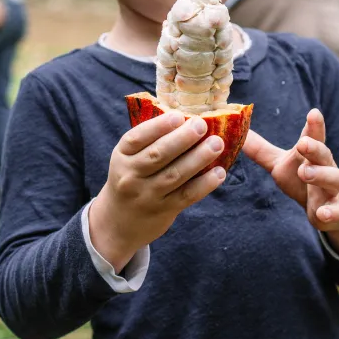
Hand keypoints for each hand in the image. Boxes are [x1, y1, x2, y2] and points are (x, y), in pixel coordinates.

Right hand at [89, 112, 225, 271]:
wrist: (120, 223)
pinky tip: (219, 172)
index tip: (178, 116)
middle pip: (158, 155)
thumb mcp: (129, 158)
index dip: (158, 126)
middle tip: (201, 125)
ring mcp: (147, 195)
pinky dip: (204, 184)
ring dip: (198, 158)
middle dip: (182, 139)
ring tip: (216, 144)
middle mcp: (131, 176)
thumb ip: (150, 140)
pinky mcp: (164, 210)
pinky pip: (186, 195)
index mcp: (122, 156)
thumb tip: (186, 116)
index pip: (136, 138)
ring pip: (175, 175)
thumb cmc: (131, 177)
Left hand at [243, 109, 338, 229]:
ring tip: (304, 172)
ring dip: (321, 175)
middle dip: (314, 148)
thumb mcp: (279, 164)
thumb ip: (260, 150)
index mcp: (310, 154)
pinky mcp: (335, 210)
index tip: (313, 112)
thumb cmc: (301, 179)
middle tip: (302, 143)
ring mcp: (331, 188)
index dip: (314, 124)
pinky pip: (337, 210)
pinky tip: (323, 214)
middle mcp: (324, 167)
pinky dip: (331, 212)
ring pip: (334, 179)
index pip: (313, 135)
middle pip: (324, 154)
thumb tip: (240, 133)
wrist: (329, 208)